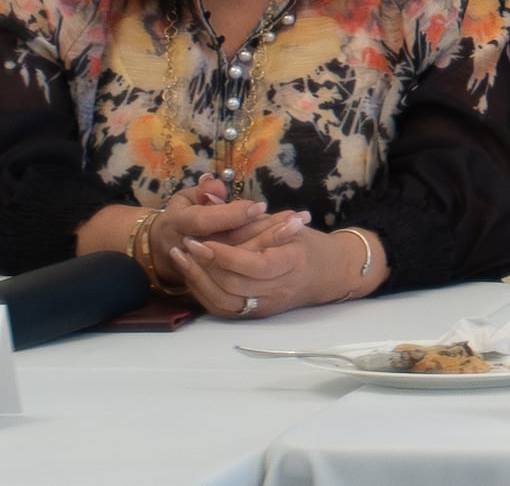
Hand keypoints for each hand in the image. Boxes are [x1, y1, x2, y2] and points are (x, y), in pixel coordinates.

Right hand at [80, 194, 276, 291]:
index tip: (258, 205)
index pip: (203, 222)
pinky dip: (271, 258)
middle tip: (295, 219)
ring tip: (298, 224)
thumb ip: (201, 192)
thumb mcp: (186, 199)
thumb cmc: (183, 218)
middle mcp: (188, 252)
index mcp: (177, 225)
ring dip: (273, 244)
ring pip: (241, 266)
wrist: (168, 251)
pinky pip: (245, 278)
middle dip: (266, 234)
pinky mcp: (216, 286)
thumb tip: (212, 183)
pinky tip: (293, 238)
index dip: (231, 215)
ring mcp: (202, 272)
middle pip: (230, 249)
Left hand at [172, 209, 346, 319]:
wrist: (328, 275)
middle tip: (184, 246)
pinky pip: (223, 309)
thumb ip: (248, 215)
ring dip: (197, 280)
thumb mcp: (287, 222)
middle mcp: (281, 289)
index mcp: (294, 262)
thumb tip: (210, 195)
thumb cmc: (306, 244)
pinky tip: (191, 274)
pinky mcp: (256, 314)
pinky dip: (203, 292)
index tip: (202, 238)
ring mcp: (267, 305)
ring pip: (224, 301)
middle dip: (204, 265)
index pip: (254, 265)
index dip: (224, 255)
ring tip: (181, 258)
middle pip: (234, 285)